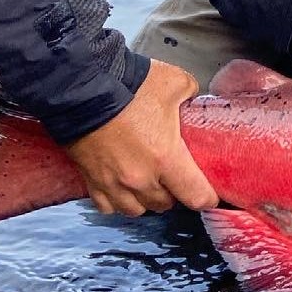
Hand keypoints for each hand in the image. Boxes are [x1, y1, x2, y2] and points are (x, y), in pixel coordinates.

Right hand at [64, 59, 219, 216]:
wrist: (81, 90)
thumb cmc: (129, 88)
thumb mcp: (174, 82)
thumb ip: (190, 93)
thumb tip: (191, 98)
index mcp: (166, 158)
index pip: (196, 196)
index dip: (207, 197)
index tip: (210, 193)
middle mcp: (141, 179)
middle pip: (166, 204)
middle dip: (174, 193)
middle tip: (176, 177)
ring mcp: (114, 184)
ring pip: (137, 210)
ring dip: (146, 200)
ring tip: (149, 183)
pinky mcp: (91, 182)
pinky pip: (108, 207)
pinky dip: (118, 201)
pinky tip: (122, 187)